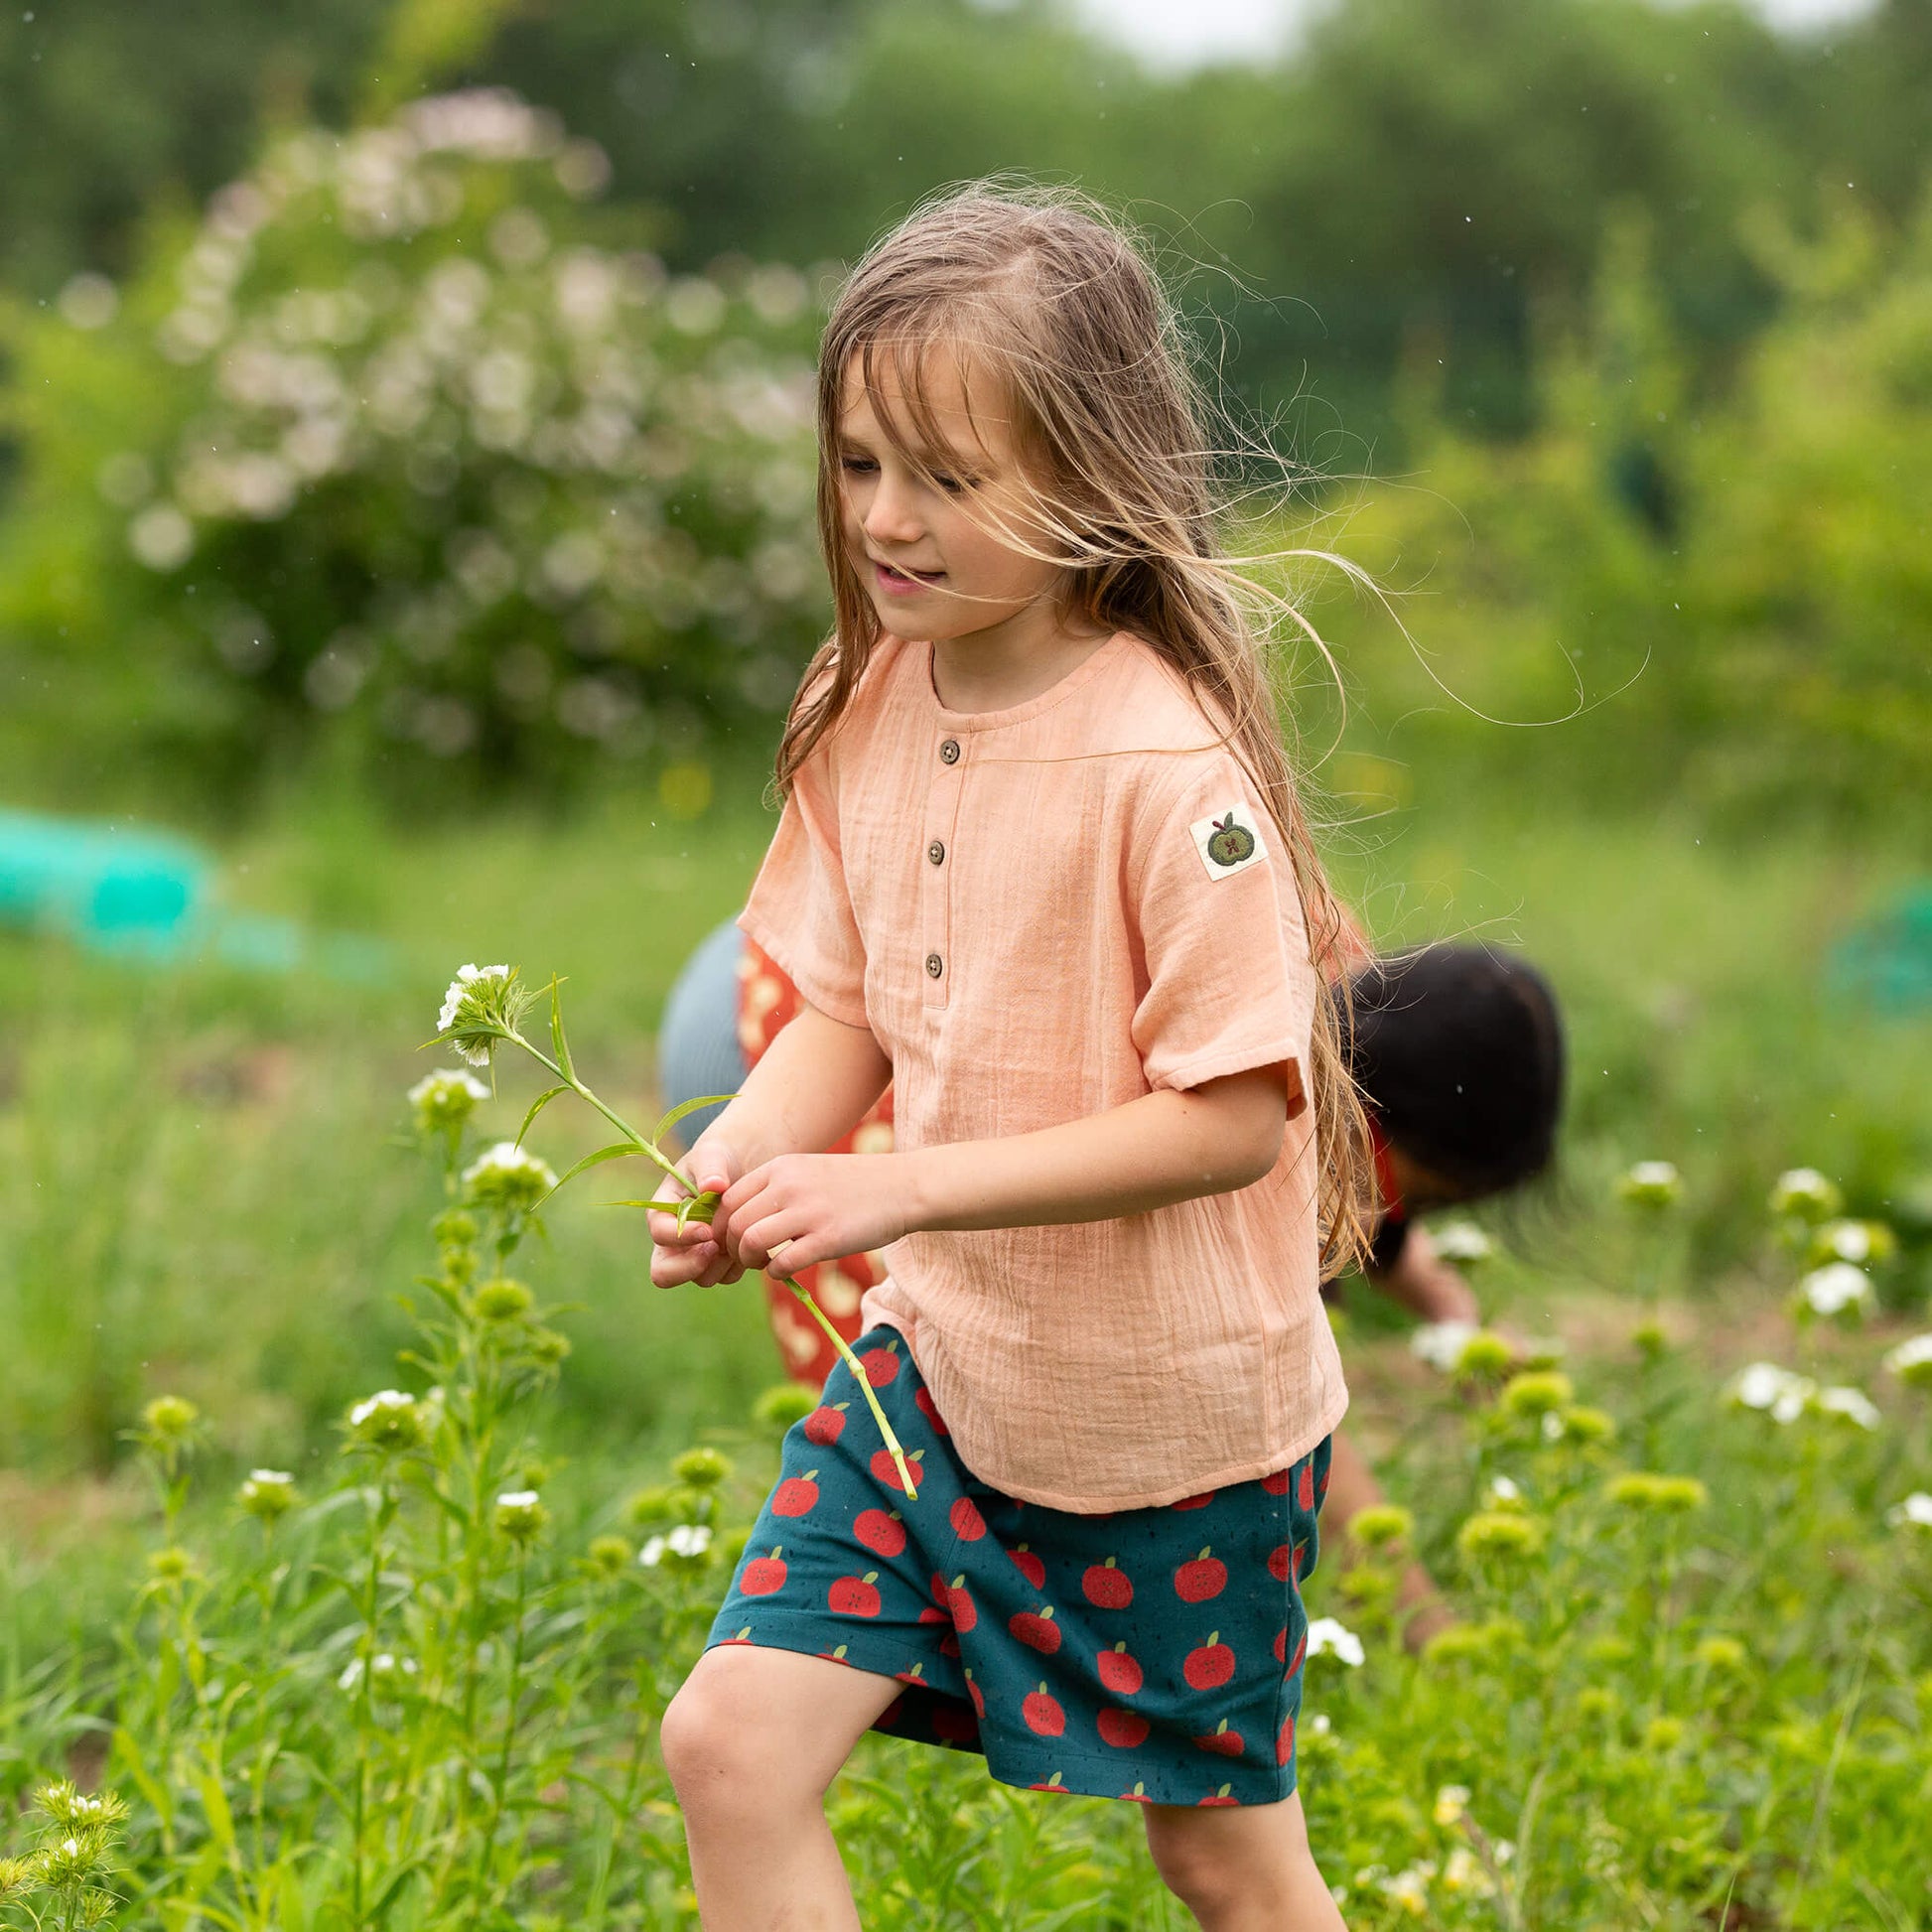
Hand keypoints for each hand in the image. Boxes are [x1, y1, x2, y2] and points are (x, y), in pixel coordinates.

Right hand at [648, 1135, 745, 1288]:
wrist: (740, 1168)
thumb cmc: (718, 1160)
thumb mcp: (711, 1156)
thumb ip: (710, 1169)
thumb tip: (714, 1185)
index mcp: (662, 1213)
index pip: (659, 1234)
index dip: (681, 1236)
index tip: (707, 1230)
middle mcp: (673, 1241)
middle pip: (664, 1274)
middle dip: (690, 1266)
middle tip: (716, 1248)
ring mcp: (695, 1255)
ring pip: (701, 1278)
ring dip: (720, 1265)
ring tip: (738, 1239)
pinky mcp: (719, 1262)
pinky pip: (726, 1276)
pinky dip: (739, 1265)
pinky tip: (750, 1241)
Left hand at [717, 1152, 917, 1276]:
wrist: (904, 1187)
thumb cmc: (856, 1185)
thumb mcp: (809, 1172)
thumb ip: (777, 1189)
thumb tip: (743, 1221)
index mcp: (781, 1167)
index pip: (728, 1199)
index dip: (721, 1226)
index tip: (731, 1240)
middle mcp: (789, 1185)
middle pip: (734, 1223)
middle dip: (732, 1248)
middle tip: (746, 1257)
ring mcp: (809, 1211)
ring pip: (751, 1241)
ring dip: (750, 1260)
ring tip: (763, 1264)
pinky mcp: (828, 1238)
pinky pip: (782, 1263)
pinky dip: (776, 1272)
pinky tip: (785, 1270)